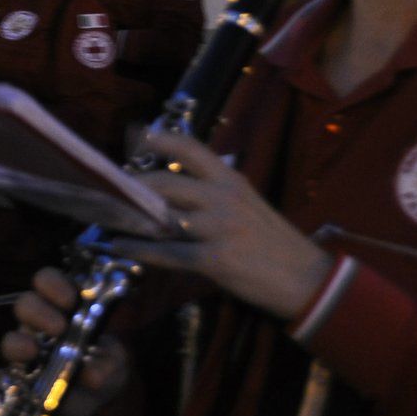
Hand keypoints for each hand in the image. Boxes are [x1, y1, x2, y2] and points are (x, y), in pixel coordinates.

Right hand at [0, 267, 129, 415]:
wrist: (96, 403)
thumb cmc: (102, 367)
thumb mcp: (115, 362)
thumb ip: (109, 363)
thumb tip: (92, 375)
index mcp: (60, 309)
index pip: (47, 283)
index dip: (53, 284)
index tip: (69, 299)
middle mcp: (37, 327)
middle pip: (25, 306)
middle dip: (38, 312)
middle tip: (59, 328)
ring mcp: (24, 356)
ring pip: (9, 341)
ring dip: (17, 344)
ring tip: (32, 353)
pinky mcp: (14, 384)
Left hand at [110, 129, 334, 320]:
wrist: (308, 280)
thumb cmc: (275, 242)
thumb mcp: (249, 203)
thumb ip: (215, 192)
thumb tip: (174, 188)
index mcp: (231, 179)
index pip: (191, 147)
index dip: (159, 139)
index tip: (134, 136)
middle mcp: (222, 198)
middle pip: (164, 182)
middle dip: (132, 186)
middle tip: (111, 190)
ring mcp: (218, 228)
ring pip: (160, 217)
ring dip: (129, 219)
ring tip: (108, 218)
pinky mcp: (214, 259)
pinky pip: (166, 253)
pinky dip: (138, 251)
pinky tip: (119, 247)